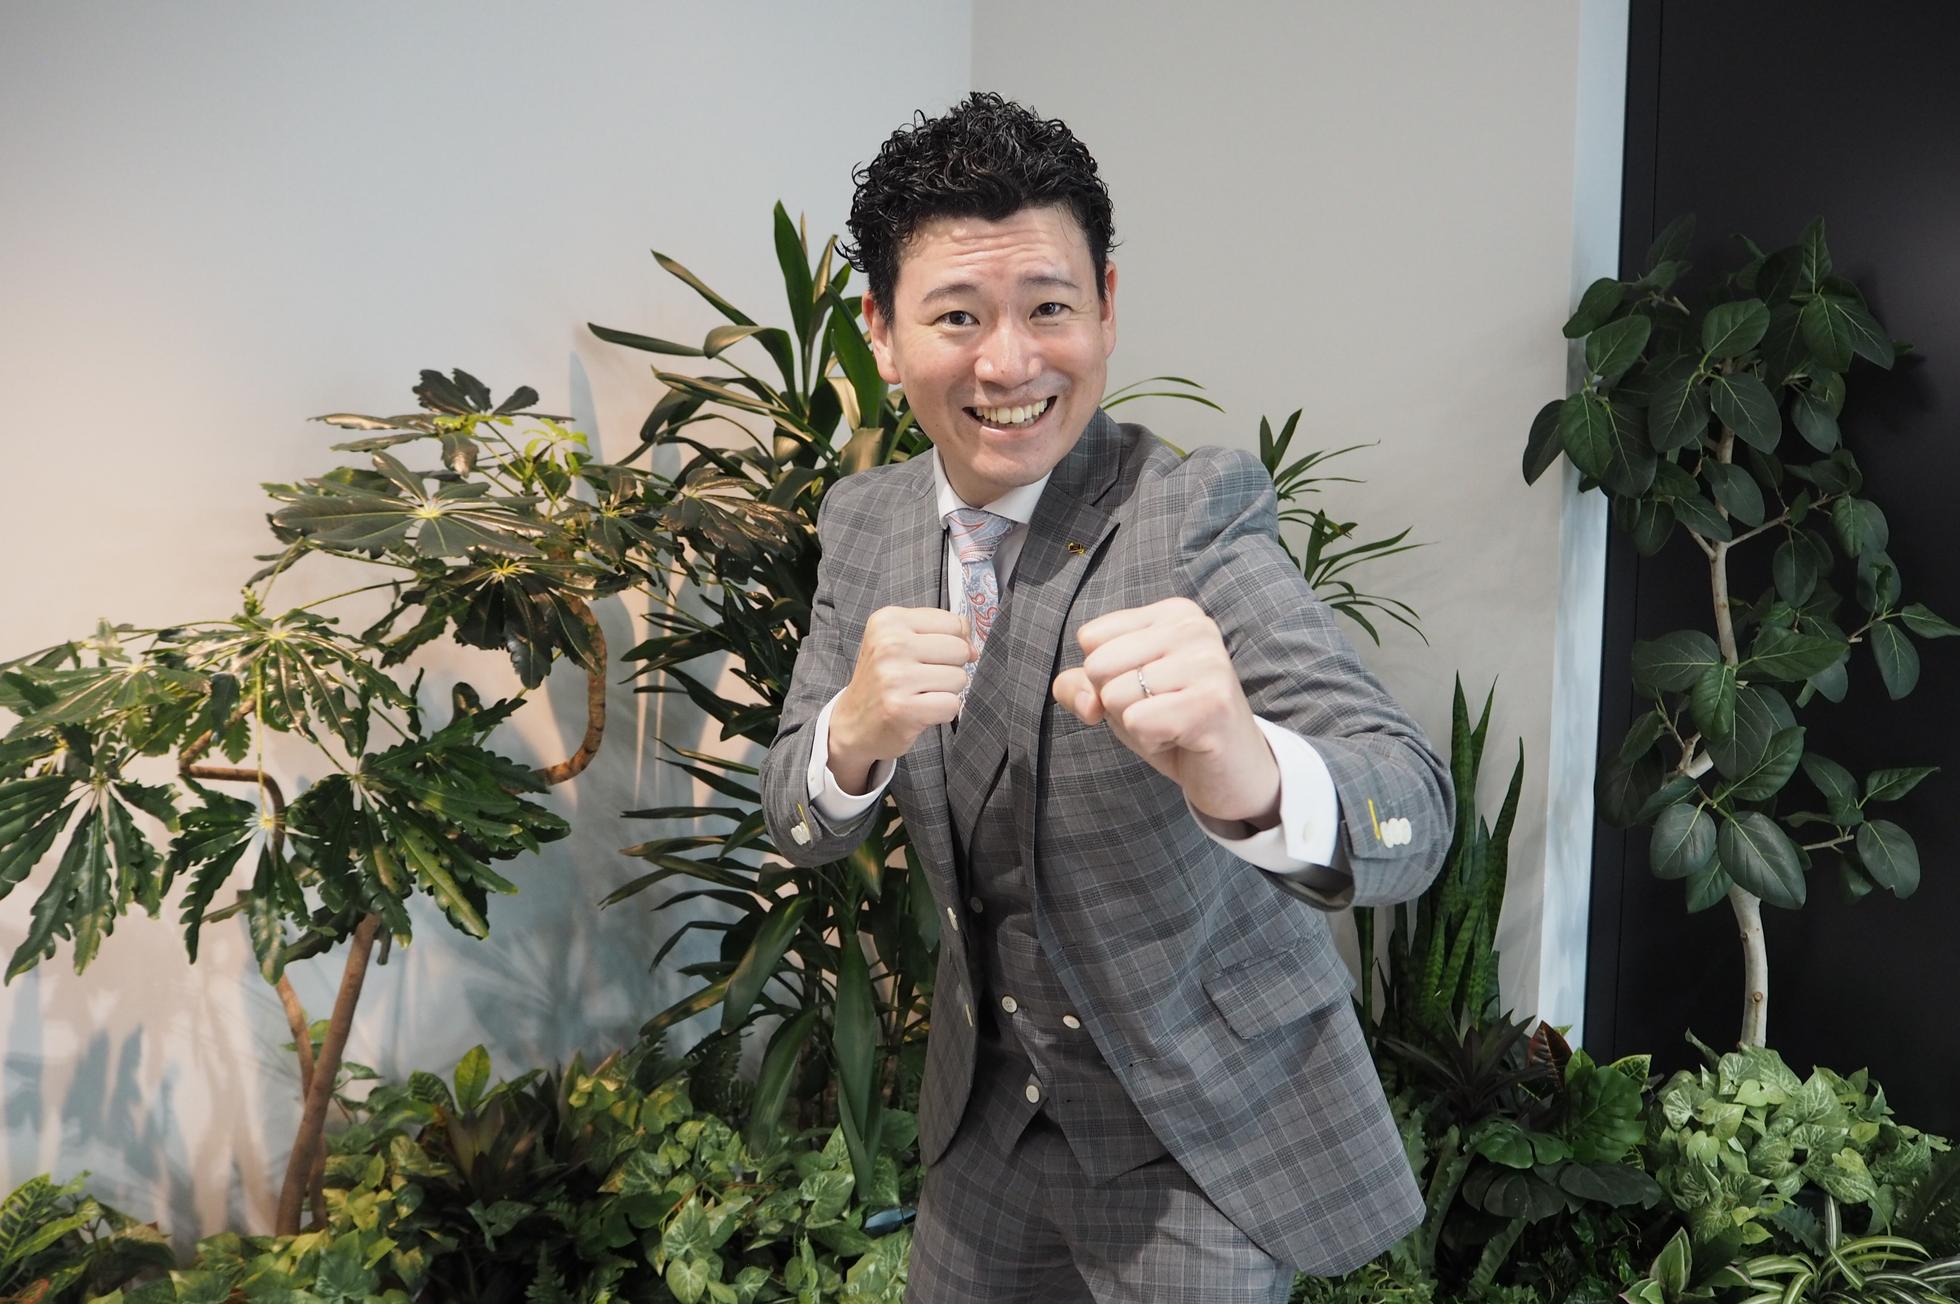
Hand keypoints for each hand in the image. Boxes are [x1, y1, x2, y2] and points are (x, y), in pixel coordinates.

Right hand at [830, 606, 971, 789]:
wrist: (852, 722)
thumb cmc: (884, 679)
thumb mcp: (900, 640)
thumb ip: (940, 633)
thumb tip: (974, 649)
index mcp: (888, 621)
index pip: (954, 623)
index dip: (953, 642)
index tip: (930, 655)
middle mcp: (890, 645)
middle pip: (960, 650)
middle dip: (950, 667)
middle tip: (922, 678)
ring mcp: (895, 677)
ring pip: (959, 678)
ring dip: (946, 691)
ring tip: (919, 694)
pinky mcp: (903, 708)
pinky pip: (952, 705)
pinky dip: (942, 712)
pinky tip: (920, 710)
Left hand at [1050, 597, 1280, 827]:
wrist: (1233, 770)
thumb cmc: (1171, 723)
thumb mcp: (1118, 695)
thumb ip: (1080, 686)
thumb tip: (1085, 702)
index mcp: (1173, 613)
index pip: (1091, 638)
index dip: (1104, 677)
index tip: (1147, 689)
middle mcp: (1194, 627)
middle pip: (1098, 666)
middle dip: (1117, 702)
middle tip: (1160, 710)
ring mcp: (1207, 662)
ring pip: (1115, 695)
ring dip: (1136, 724)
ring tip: (1173, 724)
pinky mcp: (1212, 702)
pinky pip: (1138, 722)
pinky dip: (1151, 741)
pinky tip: (1182, 738)